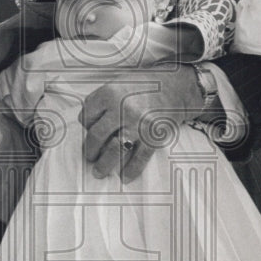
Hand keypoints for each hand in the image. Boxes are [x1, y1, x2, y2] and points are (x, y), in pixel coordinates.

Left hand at [80, 66, 202, 181]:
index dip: (85, 126)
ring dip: (104, 165)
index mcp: (109, 93)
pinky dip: (131, 170)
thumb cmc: (143, 85)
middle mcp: (122, 108)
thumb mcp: (117, 84)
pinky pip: (139, 158)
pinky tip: (124, 177)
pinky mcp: (153, 136)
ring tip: (99, 172)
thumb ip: (100, 101)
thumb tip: (85, 124)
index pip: (86, 116)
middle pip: (96, 136)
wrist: (176, 86)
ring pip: (113, 150)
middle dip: (90, 151)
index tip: (88, 131)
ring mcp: (138, 124)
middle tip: (89, 158)